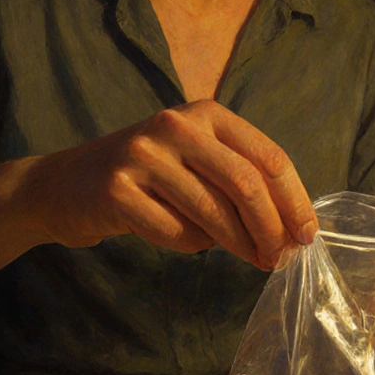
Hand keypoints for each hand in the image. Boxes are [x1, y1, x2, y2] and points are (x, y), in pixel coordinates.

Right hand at [24, 100, 317, 269]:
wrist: (67, 185)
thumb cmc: (151, 178)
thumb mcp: (199, 162)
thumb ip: (243, 182)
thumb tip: (295, 229)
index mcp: (206, 114)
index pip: (269, 157)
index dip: (295, 201)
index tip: (307, 236)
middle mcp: (175, 125)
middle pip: (246, 184)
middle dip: (272, 229)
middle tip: (281, 258)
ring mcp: (143, 155)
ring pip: (214, 213)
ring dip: (240, 245)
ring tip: (252, 260)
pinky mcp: (116, 190)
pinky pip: (177, 232)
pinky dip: (193, 246)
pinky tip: (190, 242)